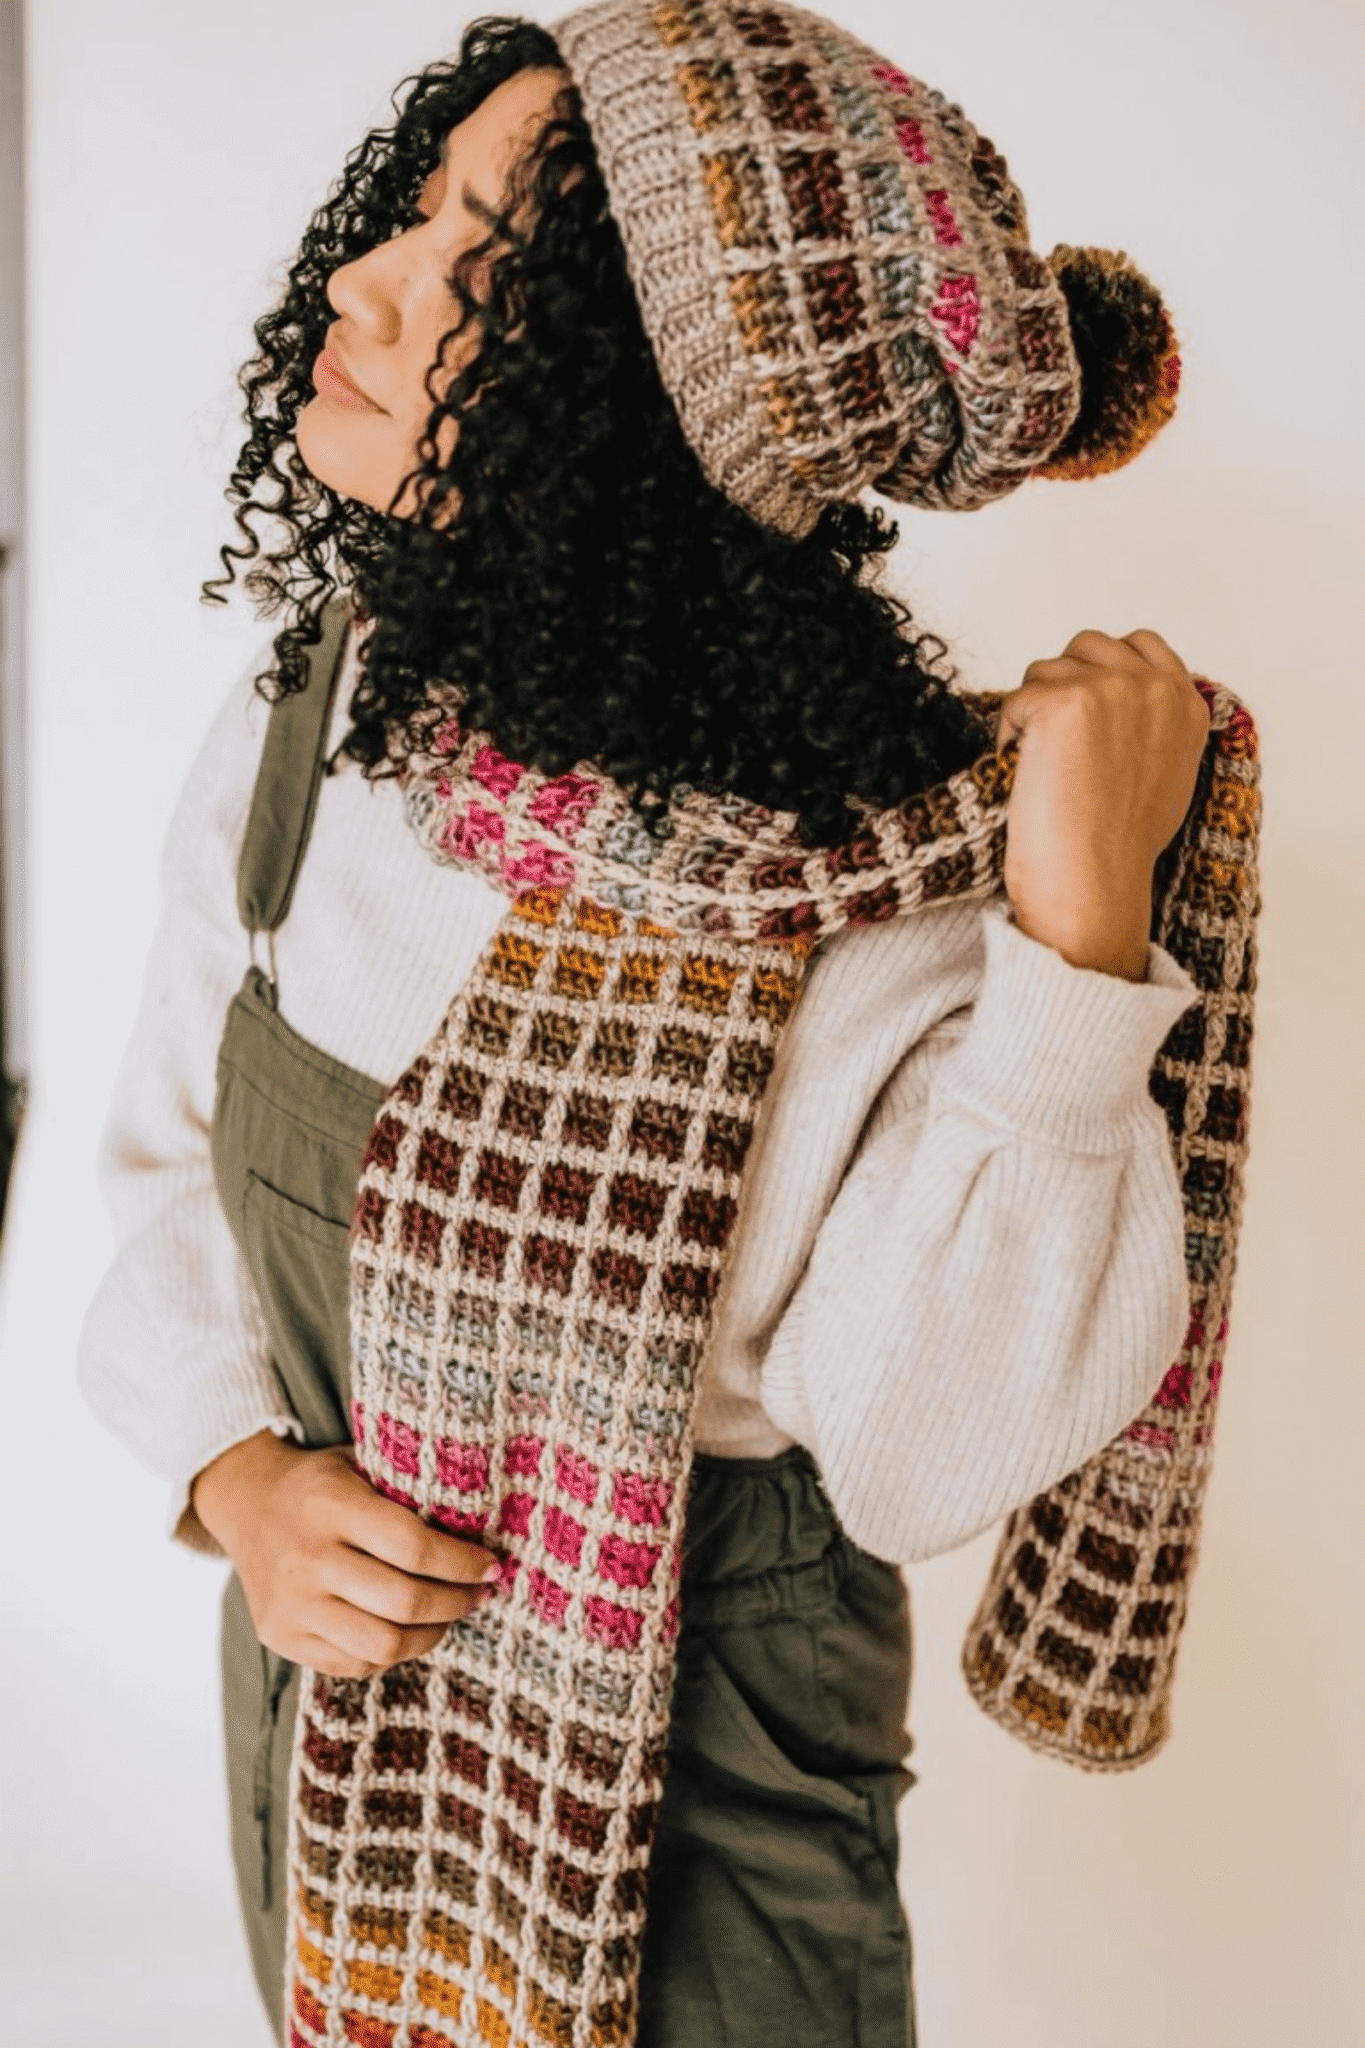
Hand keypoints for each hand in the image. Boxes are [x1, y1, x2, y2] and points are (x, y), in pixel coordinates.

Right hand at [192, 1430, 496, 1677]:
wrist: (246, 1501)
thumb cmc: (322, 1483)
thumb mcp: (360, 1466)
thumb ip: (407, 1491)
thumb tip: (482, 1525)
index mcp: (332, 1505)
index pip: (414, 1547)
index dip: (462, 1563)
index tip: (491, 1566)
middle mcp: (308, 1558)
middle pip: (404, 1602)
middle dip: (456, 1602)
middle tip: (478, 1593)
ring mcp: (290, 1604)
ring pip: (382, 1646)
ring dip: (430, 1636)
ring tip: (448, 1616)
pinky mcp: (279, 1637)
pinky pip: (352, 1665)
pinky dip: (390, 1654)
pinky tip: (407, 1631)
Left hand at [997, 628, 1209, 980]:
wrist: (1095, 883)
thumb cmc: (1121, 846)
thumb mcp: (1169, 773)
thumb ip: (1157, 722)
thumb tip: (1123, 698)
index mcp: (1187, 701)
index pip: (1141, 644)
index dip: (1101, 670)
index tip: (1084, 711)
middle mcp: (1154, 687)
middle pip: (1087, 645)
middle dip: (1062, 684)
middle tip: (1055, 744)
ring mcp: (1110, 689)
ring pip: (1045, 669)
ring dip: (1033, 711)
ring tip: (1044, 766)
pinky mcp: (1064, 702)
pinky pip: (1016, 699)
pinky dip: (1009, 736)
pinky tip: (1027, 774)